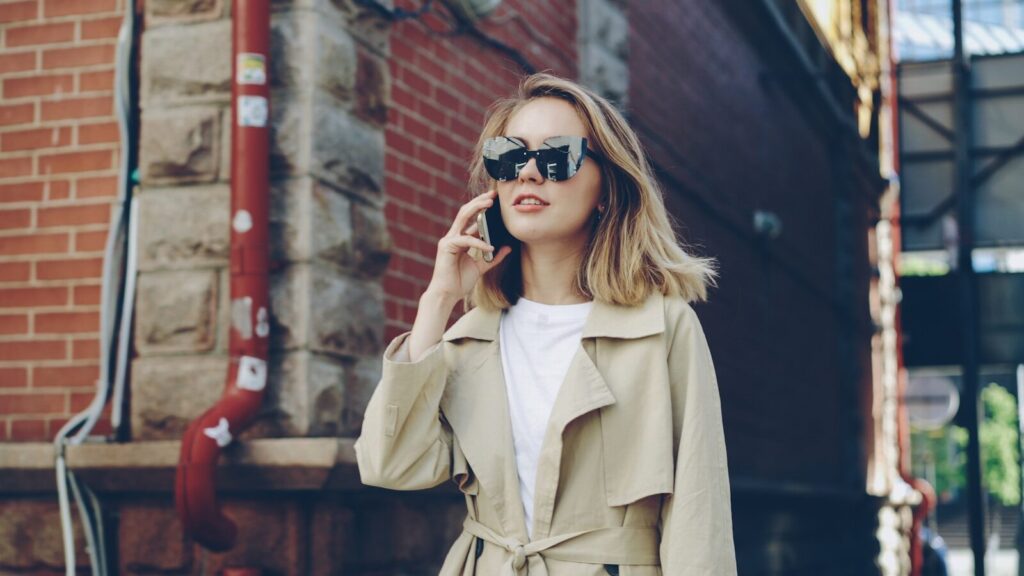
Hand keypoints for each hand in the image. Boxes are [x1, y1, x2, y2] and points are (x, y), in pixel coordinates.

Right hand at [426, 189, 513, 304]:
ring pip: (462, 218)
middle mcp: (453, 236)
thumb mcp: (481, 267)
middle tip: (493, 195)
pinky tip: (490, 248)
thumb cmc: (460, 281)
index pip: (471, 218)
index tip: (495, 200)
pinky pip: (466, 240)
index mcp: (460, 239)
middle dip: (479, 201)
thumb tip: (508, 247)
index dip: (482, 208)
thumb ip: (494, 257)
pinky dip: (479, 243)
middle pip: (465, 212)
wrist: (447, 295)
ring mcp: (448, 240)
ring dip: (477, 209)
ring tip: (490, 204)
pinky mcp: (446, 247)